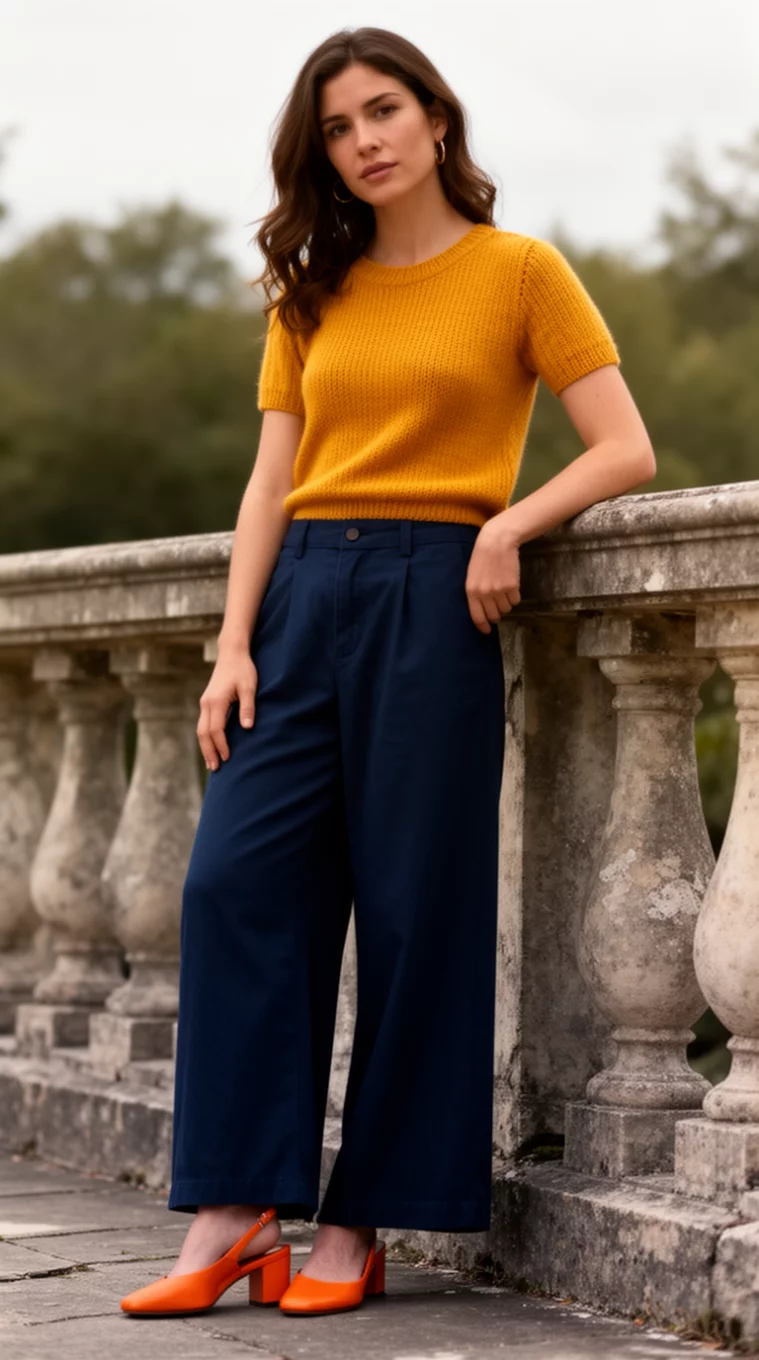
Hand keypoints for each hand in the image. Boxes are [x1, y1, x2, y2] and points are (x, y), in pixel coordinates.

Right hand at [197, 646, 257, 770]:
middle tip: (215, 768)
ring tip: (211, 763)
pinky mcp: (207, 701)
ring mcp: (204, 703)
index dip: (221, 745)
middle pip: (203, 733)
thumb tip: (247, 727)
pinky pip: (203, 724)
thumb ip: (248, 707)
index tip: (227, 758)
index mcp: (216, 701)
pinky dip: (205, 738)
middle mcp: (206, 704)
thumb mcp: (249, 687)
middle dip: (209, 752)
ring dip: (205, 747)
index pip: (216, 729)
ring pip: (201, 730)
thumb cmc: (243, 669)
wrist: (232, 653)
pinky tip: (211, 746)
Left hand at [464, 515, 521, 633]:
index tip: (487, 631)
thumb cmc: (482, 557)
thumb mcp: (472, 576)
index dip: (483, 626)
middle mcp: (484, 593)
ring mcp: (499, 590)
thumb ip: (475, 593)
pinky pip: (515, 600)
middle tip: (498, 607)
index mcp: (471, 591)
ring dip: (506, 604)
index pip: (477, 617)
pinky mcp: (512, 586)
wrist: (497, 540)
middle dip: (497, 614)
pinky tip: (511, 585)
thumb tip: (483, 611)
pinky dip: (514, 596)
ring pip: (506, 608)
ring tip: (504, 590)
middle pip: (494, 615)